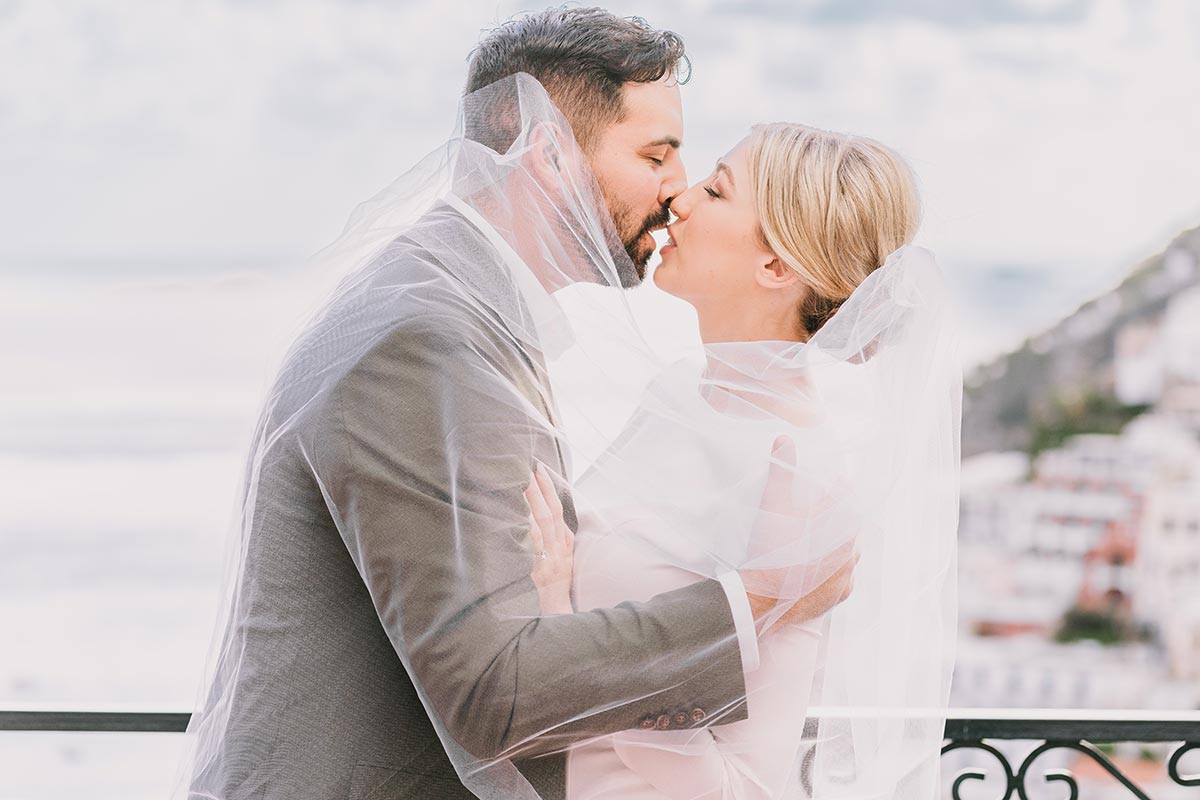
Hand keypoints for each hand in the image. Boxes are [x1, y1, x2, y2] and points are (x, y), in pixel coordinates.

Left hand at [524, 462, 574, 614]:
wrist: (556, 616)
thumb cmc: (557, 586)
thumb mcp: (566, 561)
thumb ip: (562, 538)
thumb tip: (556, 515)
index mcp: (564, 546)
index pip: (558, 511)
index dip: (550, 489)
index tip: (539, 469)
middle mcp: (558, 552)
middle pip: (549, 515)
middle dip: (538, 490)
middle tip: (527, 468)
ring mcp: (546, 563)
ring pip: (541, 528)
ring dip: (530, 505)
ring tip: (519, 485)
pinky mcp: (535, 575)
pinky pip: (530, 549)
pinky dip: (525, 532)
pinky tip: (516, 517)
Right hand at [741, 435, 859, 632]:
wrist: (765, 595)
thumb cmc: (773, 547)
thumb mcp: (775, 503)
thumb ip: (782, 470)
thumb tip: (784, 438)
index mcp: (843, 525)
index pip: (850, 499)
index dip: (841, 489)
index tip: (835, 482)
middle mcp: (852, 550)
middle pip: (852, 527)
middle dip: (840, 518)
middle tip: (824, 513)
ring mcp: (848, 574)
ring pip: (850, 554)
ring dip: (838, 545)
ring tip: (820, 541)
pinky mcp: (841, 594)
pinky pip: (844, 578)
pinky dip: (835, 571)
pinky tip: (820, 568)